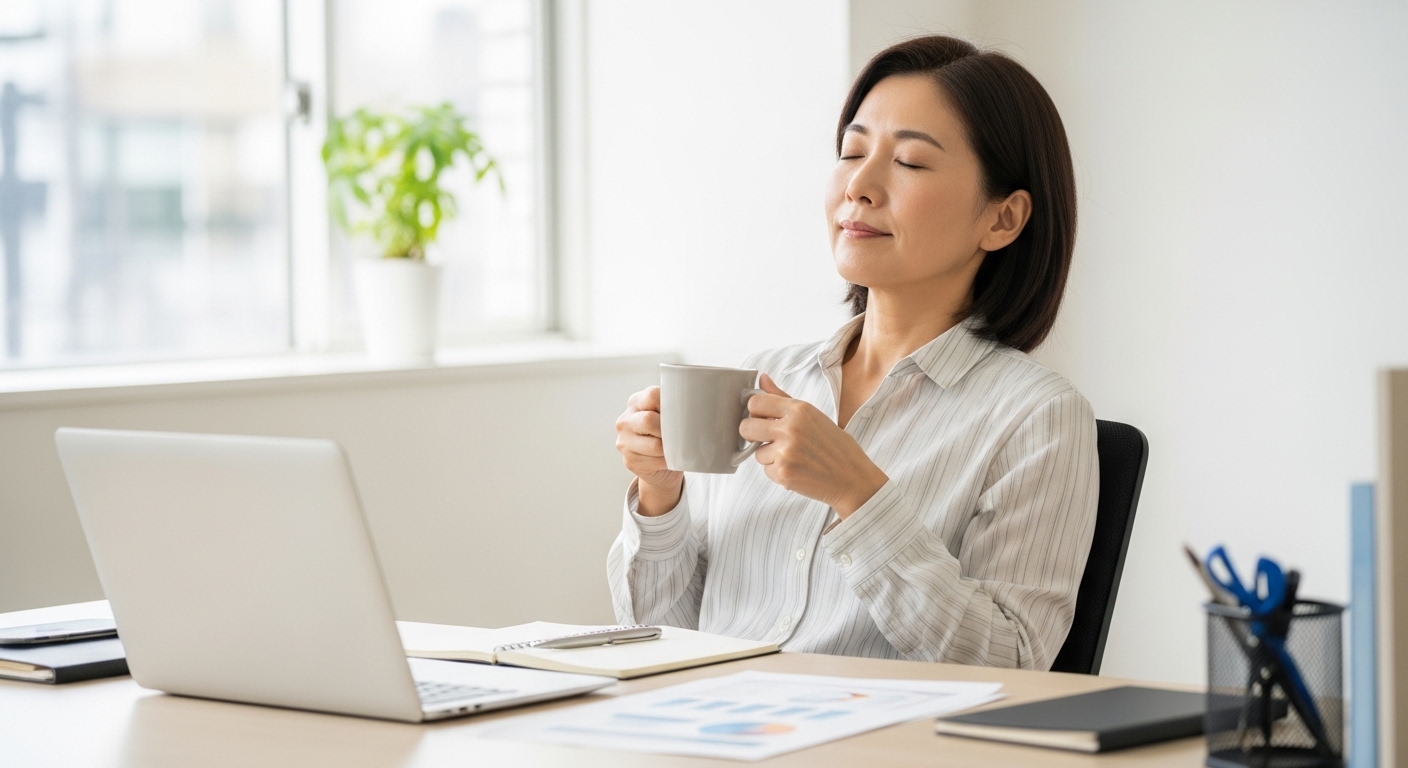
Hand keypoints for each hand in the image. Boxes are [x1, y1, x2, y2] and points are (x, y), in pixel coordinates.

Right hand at [614, 386, 683, 515]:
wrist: (658, 465)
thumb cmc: (667, 434)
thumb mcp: (668, 415)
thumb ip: (678, 405)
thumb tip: (707, 405)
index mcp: (635, 402)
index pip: (652, 396)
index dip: (669, 404)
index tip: (681, 412)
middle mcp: (625, 420)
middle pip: (649, 420)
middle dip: (669, 429)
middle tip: (681, 433)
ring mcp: (624, 442)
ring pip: (654, 445)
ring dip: (670, 448)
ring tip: (677, 447)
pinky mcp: (630, 461)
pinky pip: (656, 461)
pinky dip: (668, 461)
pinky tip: (671, 459)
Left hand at [740, 374, 887, 517]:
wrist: (852, 478)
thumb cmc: (835, 446)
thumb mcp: (812, 415)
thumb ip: (782, 398)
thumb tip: (762, 379)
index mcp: (799, 409)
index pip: (755, 403)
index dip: (755, 412)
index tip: (762, 418)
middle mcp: (790, 428)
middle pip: (746, 427)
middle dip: (752, 434)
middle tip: (769, 439)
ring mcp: (785, 451)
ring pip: (757, 452)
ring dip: (770, 457)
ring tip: (794, 457)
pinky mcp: (783, 473)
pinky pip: (766, 470)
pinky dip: (778, 472)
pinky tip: (797, 469)